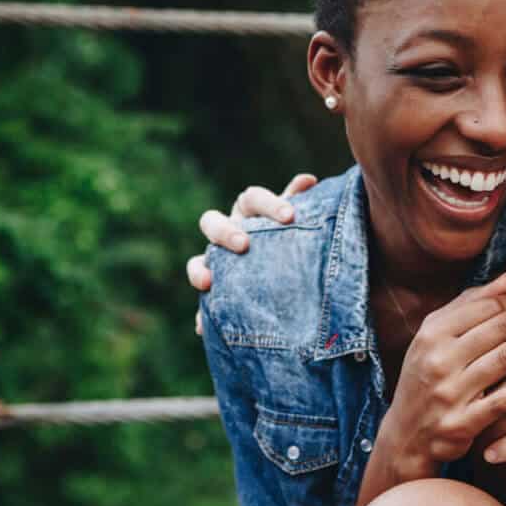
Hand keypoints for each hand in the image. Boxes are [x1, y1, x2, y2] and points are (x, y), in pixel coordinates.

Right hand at [189, 173, 316, 333]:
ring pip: (196, 260)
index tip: (290, 216)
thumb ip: (300, 202)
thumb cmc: (292, 241)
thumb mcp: (298, 225)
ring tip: (207, 282)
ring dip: (198, 270)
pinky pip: (202, 305)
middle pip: (211, 221)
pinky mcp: (215, 291)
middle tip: (244, 245)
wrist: (288, 278)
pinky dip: (201, 315)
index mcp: (249, 211)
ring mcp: (216, 261)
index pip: (252, 199)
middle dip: (225, 231)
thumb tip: (309, 179)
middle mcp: (227, 232)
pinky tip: (201, 326)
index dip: (268, 204)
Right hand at [375, 271, 505, 478]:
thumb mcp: (435, 337)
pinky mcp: (462, 423)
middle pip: (498, 329)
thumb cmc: (427, 377)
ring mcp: (450, 393)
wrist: (407, 434)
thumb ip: (469, 305)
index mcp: (431, 334)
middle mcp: (438, 360)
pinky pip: (502, 400)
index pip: (481, 308)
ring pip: (505, 359)